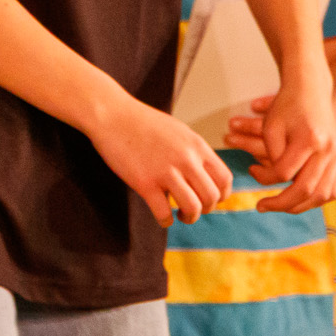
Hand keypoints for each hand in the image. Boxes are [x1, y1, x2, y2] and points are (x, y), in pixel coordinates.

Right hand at [89, 93, 234, 225]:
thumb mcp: (178, 131)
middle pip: (212, 197)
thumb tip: (205, 174)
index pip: (224, 179)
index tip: (210, 199)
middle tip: (192, 208)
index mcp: (196, 145)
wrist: (112, 114)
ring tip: (180, 215)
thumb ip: (194, 151)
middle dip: (206, 209)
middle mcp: (186, 159)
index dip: (221, 195)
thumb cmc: (142, 122)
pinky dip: (165, 221)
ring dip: (189, 217)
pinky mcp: (144, 183)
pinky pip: (164, 213)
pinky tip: (162, 216)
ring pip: (192, 208)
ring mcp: (165, 171)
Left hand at [247, 75, 335, 211]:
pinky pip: (331, 191)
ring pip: (322, 195)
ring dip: (299, 206)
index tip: (252, 171)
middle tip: (261, 206)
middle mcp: (328, 151)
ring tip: (279, 206)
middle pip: (305, 189)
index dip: (263, 178)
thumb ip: (270, 154)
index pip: (283, 172)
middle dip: (280, 203)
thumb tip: (270, 180)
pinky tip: (298, 200)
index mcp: (309, 139)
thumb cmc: (286, 107)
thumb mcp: (271, 125)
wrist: (311, 91)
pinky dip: (315, 201)